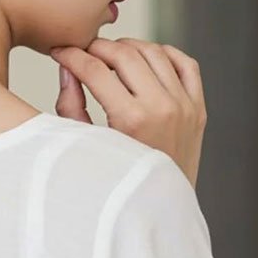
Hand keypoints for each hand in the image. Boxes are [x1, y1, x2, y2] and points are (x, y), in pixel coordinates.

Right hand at [51, 37, 206, 187]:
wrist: (162, 211)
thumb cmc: (118, 183)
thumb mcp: (86, 145)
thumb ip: (71, 104)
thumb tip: (67, 68)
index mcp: (130, 120)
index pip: (93, 70)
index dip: (71, 55)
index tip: (60, 52)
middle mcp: (162, 108)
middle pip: (124, 54)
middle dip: (97, 47)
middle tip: (83, 52)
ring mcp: (185, 106)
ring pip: (155, 52)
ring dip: (128, 46)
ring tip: (110, 56)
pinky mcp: (198, 109)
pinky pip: (186, 64)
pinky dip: (165, 53)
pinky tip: (145, 60)